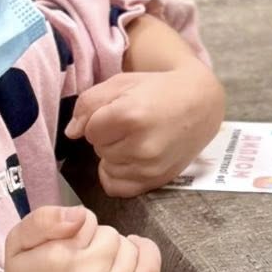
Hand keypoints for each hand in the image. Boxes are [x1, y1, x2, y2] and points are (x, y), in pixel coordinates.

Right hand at [0, 204, 159, 271]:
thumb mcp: (17, 242)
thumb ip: (44, 219)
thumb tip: (80, 215)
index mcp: (57, 259)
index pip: (86, 219)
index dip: (76, 227)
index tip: (65, 244)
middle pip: (111, 235)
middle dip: (96, 240)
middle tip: (78, 258)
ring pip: (130, 250)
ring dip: (116, 252)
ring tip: (96, 266)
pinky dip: (146, 257)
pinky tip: (133, 254)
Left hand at [65, 62, 225, 197]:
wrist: (200, 103)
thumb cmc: (157, 90)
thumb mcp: (120, 83)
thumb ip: (88, 103)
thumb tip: (72, 132)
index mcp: (130, 115)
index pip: (90, 131)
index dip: (100, 119)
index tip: (118, 111)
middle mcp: (141, 145)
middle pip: (99, 149)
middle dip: (108, 137)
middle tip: (131, 124)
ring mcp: (151, 166)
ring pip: (107, 168)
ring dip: (114, 155)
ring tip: (136, 138)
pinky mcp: (157, 180)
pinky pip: (118, 188)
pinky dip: (118, 175)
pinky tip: (130, 159)